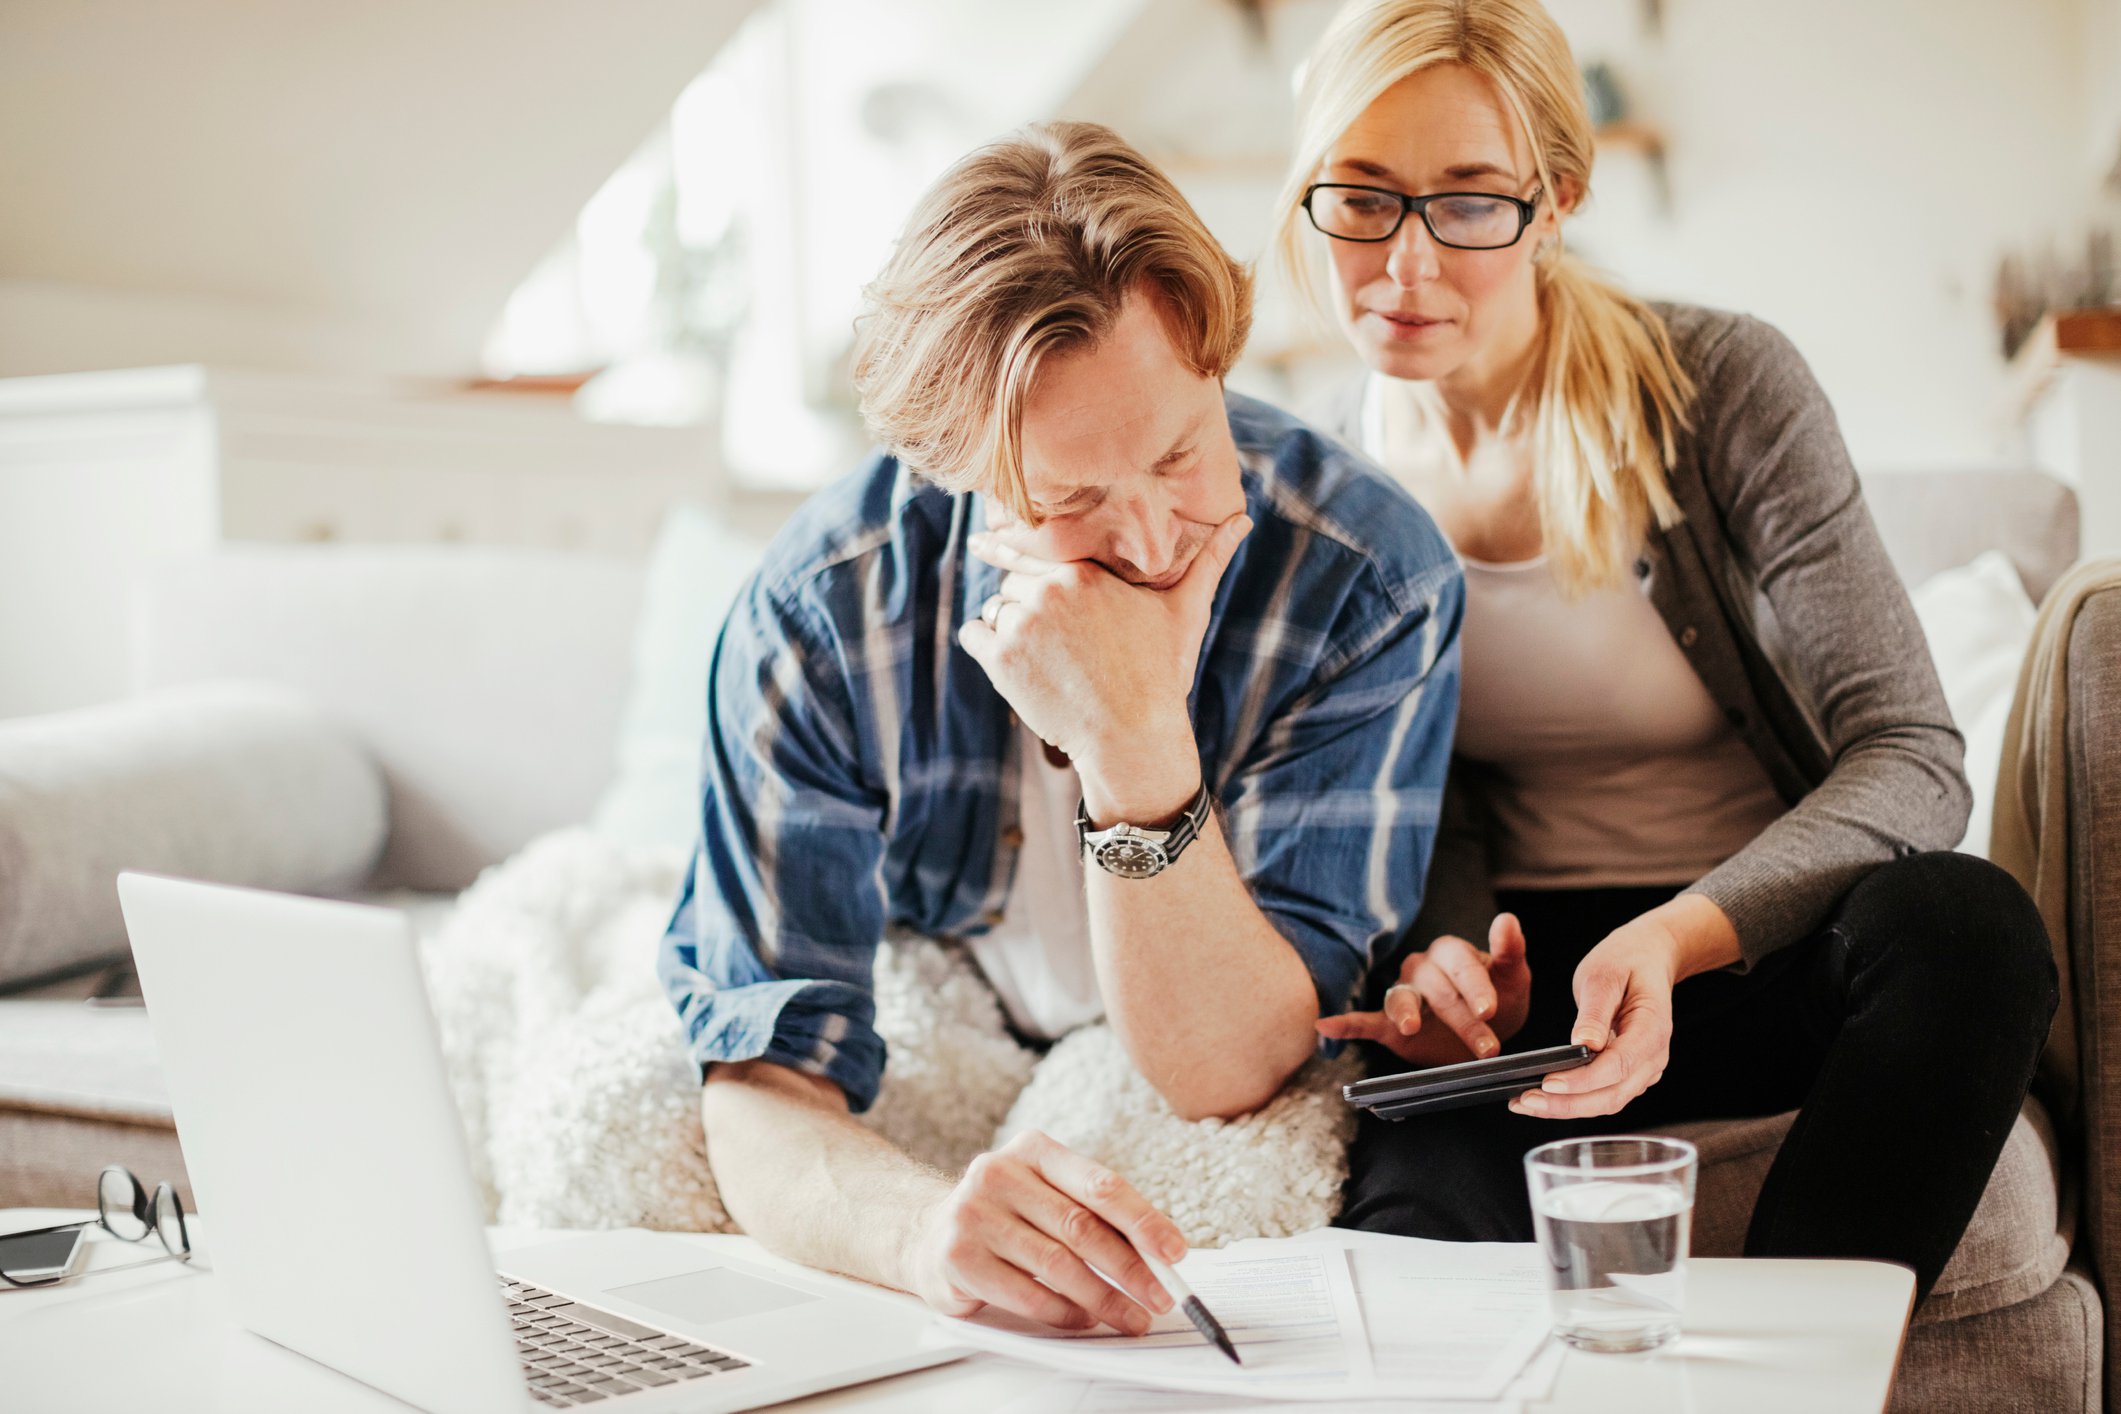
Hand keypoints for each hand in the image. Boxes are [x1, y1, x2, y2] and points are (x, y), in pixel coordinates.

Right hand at [901, 1129, 1186, 1333]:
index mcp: (1033, 1149)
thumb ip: (1093, 1214)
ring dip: (1102, 1298)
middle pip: (1081, 1227)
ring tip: (1130, 1317)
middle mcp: (999, 1173)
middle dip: (1130, 1268)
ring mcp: (973, 1214)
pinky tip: (1083, 1320)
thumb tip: (1157, 1255)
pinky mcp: (959, 1257)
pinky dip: (1062, 1312)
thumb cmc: (1008, 1216)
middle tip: (1160, 1297)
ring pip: (1056, 1264)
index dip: (1143, 1220)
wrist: (930, 1233)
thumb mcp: (1046, 1195)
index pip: (1100, 1184)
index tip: (1174, 1252)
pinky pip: (1025, 1293)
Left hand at [958, 514, 1249, 810]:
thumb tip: (1243, 517)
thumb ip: (1209, 560)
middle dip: (1029, 602)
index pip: (1036, 543)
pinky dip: (986, 647)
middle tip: (1055, 637)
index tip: (987, 538)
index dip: (1015, 546)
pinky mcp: (1002, 660)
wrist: (1132, 737)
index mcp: (1087, 571)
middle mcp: (1050, 590)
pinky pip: (974, 634)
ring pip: (996, 606)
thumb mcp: (1186, 612)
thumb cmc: (1161, 674)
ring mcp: (1023, 624)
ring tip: (1044, 657)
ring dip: (1009, 626)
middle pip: (1015, 578)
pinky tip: (1017, 665)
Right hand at [1314, 914, 1530, 1063]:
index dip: (1474, 985)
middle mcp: (1423, 968)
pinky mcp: (1389, 1023)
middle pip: (1436, 988)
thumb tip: (1508, 918)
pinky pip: (1365, 1020)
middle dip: (1461, 1018)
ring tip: (1410, 1028)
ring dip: (1407, 1015)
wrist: (1487, 1031)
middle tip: (1487, 1046)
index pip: (1459, 963)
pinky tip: (1326, 1024)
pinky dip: (1345, 1023)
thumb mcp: (1513, 976)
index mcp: (1451, 952)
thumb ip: (1509, 950)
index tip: (1489, 1009)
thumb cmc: (1501, 997)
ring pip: (1401, 1000)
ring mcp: (1404, 993)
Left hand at [1510, 912, 1680, 1119]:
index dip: (1584, 1080)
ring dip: (1568, 1108)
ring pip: (1608, 1101)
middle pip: (1613, 1095)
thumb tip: (1583, 1044)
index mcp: (1652, 1029)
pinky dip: (1575, 1101)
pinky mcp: (1630, 1073)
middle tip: (1526, 1102)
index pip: (1619, 1065)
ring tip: (1525, 1103)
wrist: (1647, 959)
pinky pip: (1604, 1095)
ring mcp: (1644, 1068)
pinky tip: (1544, 1098)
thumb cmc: (1626, 962)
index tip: (1550, 1083)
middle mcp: (1653, 1056)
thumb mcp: (1604, 976)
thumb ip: (1595, 1011)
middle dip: (1568, 1104)